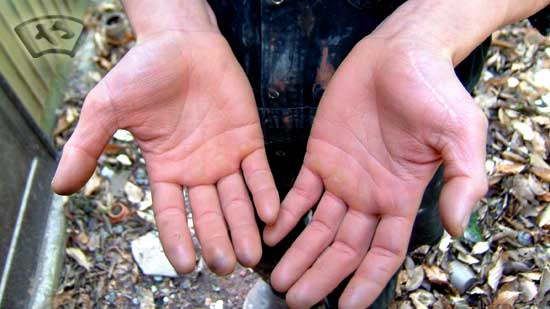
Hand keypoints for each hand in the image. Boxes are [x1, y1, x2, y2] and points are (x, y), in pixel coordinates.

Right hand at [52, 27, 278, 273]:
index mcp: (165, 168)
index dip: (177, 239)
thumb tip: (60, 187)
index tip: (185, 267)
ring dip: (244, 227)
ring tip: (251, 255)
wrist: (182, 42)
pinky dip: (265, 192)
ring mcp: (224, 156)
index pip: (170, 213)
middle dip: (217, 241)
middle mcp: (196, 169)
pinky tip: (269, 214)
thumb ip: (87, 146)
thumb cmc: (144, 72)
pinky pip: (258, 172)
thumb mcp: (108, 108)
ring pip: (236, 200)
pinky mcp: (248, 139)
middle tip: (225, 266)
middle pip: (208, 214)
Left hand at [263, 36, 487, 306]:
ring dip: (299, 253)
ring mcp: (342, 177)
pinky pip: (299, 192)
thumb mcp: (461, 136)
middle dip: (321, 275)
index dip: (367, 280)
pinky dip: (285, 213)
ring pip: (318, 226)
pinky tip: (272, 233)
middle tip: (297, 301)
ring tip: (280, 281)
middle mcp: (369, 195)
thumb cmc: (435, 92)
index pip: (383, 252)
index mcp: (401, 197)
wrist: (400, 53)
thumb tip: (456, 228)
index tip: (347, 307)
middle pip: (344, 247)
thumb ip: (463, 182)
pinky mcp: (319, 155)